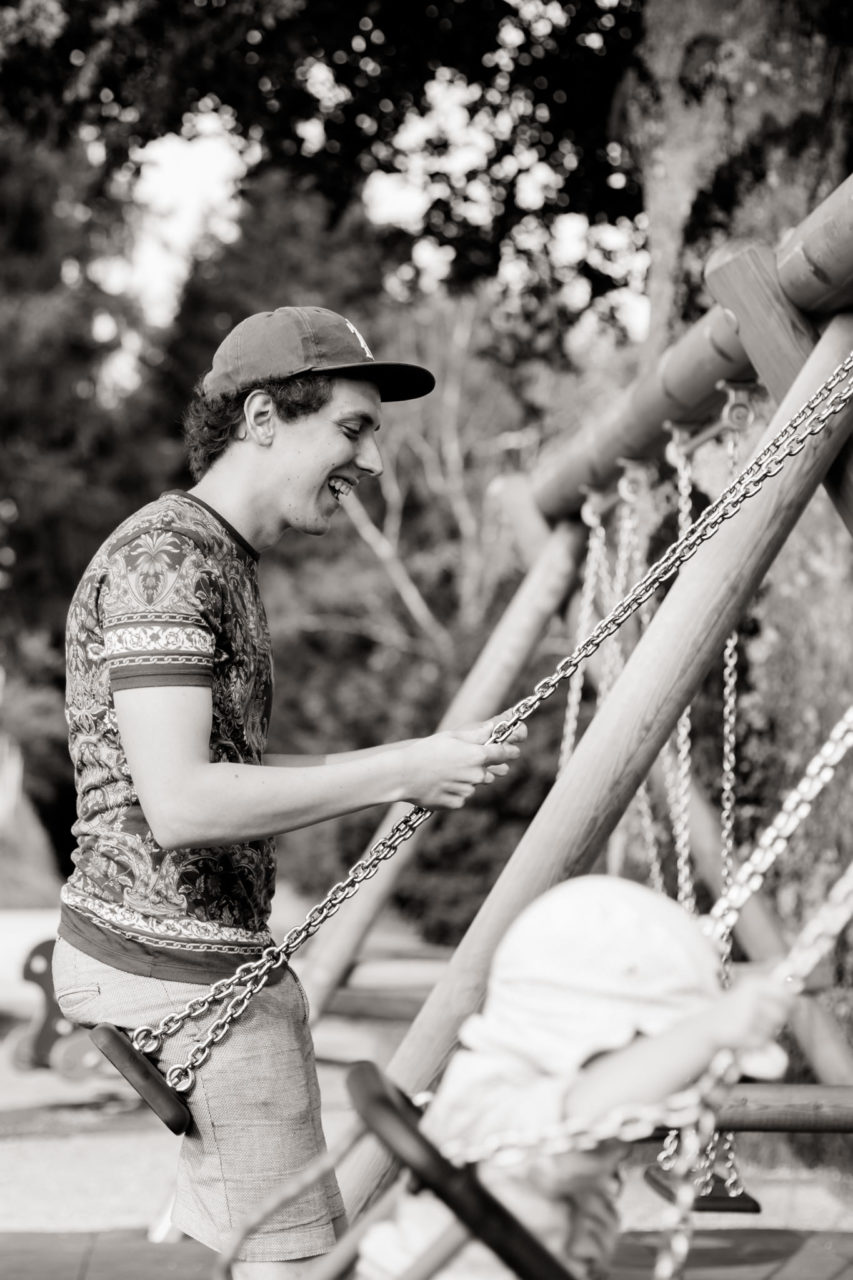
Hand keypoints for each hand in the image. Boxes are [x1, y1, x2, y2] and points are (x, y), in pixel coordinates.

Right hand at [400, 715, 526, 809]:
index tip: (514, 751)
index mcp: (476, 755)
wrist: (403, 774)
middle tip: (461, 761)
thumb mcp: (450, 737)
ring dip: (464, 780)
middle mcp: (475, 775)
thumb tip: (493, 729)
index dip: (510, 752)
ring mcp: (466, 791)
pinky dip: (453, 792)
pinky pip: (460, 797)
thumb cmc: (425, 751)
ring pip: (472, 785)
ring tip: (443, 772)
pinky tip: (438, 784)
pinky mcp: (456, 803)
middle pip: (488, 772)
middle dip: (480, 768)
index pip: (503, 754)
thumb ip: (476, 735)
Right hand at [707, 968, 795, 1053]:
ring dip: (768, 1029)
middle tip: (763, 1016)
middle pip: (783, 1012)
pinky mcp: (745, 1035)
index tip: (783, 1005)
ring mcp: (748, 1017)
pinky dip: (760, 1040)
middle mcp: (751, 999)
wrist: (710, 1026)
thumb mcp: (750, 990)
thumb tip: (801, 984)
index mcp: (753, 985)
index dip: (788, 1002)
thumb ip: (775, 986)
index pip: (785, 994)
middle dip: (778, 1017)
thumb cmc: (735, 1008)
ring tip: (753, 1025)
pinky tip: (747, 1034)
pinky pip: (765, 1040)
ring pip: (775, 1028)